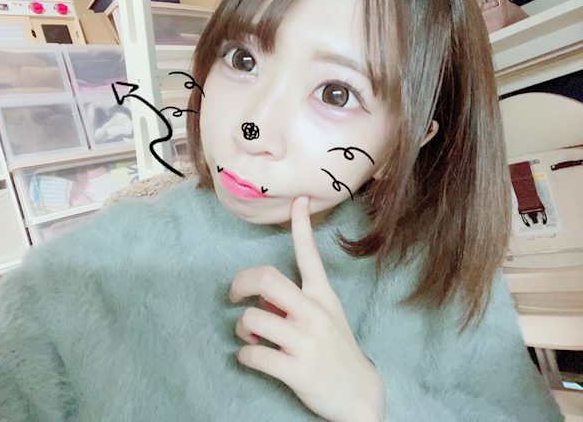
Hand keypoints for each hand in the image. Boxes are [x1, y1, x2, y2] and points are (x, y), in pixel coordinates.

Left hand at [229, 196, 383, 421]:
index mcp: (322, 296)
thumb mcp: (325, 317)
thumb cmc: (336, 350)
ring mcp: (306, 342)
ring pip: (252, 318)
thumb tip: (261, 298)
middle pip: (265, 280)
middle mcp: (314, 314)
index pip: (309, 255)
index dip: (301, 225)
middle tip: (234, 295)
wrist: (361, 396)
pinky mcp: (296, 371)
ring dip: (240, 327)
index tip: (297, 200)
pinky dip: (243, 355)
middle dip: (239, 283)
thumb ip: (295, 301)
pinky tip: (251, 356)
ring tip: (249, 336)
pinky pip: (253, 354)